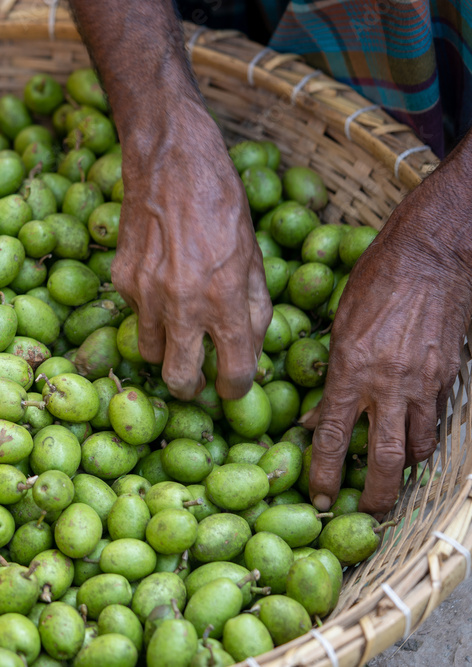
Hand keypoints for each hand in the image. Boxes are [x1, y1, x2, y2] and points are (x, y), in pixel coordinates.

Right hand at [110, 99, 270, 400]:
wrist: (171, 162)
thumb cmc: (222, 203)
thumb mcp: (253, 254)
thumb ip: (253, 306)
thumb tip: (251, 346)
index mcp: (224, 297)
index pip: (233, 369)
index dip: (235, 388)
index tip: (232, 388)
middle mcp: (182, 302)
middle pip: (178, 377)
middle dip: (189, 385)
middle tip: (197, 378)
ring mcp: (145, 292)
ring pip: (149, 351)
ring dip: (165, 349)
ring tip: (177, 330)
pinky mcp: (122, 278)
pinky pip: (136, 314)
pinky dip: (149, 312)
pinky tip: (161, 283)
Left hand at [309, 156, 471, 515]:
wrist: (434, 253)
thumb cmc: (375, 279)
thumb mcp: (338, 323)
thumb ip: (329, 373)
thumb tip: (317, 416)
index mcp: (351, 369)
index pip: (334, 435)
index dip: (326, 472)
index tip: (319, 496)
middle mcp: (389, 384)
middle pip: (385, 457)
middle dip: (377, 494)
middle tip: (367, 514)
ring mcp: (425, 382)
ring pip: (420, 444)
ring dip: (406, 468)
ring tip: (395, 481)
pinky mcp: (450, 375)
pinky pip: (437, 418)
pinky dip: (426, 435)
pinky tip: (418, 441)